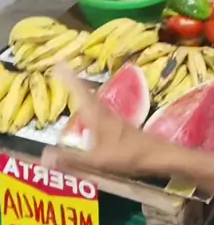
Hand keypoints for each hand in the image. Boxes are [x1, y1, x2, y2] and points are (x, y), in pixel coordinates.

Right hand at [41, 65, 179, 178]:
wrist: (159, 156)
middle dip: (73, 82)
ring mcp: (114, 120)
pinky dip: (89, 105)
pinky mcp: (120, 128)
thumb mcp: (97, 161)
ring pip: (93, 101)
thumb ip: (71, 159)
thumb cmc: (129, 156)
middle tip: (61, 69)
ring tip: (71, 84)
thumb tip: (44, 156)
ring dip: (82, 91)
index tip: (59, 63)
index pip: (80, 93)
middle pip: (86, 94)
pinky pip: (99, 111)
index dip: (69, 78)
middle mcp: (105, 114)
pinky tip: (90, 113)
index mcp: (98, 117)